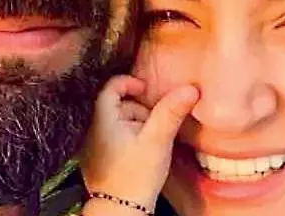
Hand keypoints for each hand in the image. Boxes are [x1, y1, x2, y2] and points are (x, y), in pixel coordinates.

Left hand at [81, 75, 198, 210]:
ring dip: (136, 123)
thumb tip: (190, 88)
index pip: (111, 87)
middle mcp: (93, 130)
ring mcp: (93, 147)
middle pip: (116, 105)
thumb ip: (170, 112)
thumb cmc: (137, 174)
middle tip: (158, 119)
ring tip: (154, 138)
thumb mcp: (157, 140)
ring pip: (117, 123)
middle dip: (139, 107)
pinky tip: (143, 151)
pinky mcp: (98, 161)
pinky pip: (114, 138)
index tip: (148, 90)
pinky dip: (129, 137)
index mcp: (103, 120)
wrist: (119, 212)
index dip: (130, 82)